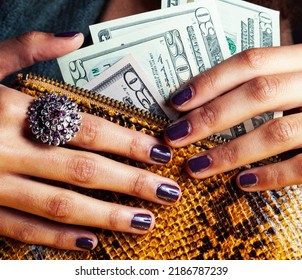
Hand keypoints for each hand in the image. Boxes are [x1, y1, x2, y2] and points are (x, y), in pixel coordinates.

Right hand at [0, 32, 180, 250]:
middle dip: (131, 184)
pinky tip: (93, 242)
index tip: (160, 153)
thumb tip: (75, 38)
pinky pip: (25, 229)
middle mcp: (8, 149)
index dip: (127, 142)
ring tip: (144, 222)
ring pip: (61, 204)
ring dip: (107, 216)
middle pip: (84, 169)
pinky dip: (60, 238)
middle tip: (167, 193)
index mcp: (14, 109)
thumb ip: (29, 50)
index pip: (87, 128)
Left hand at [164, 45, 301, 191]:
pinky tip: (242, 183)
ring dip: (229, 153)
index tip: (176, 101)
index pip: (249, 61)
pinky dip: (272, 176)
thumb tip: (207, 103)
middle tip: (174, 137)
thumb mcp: (296, 78)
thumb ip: (264, 84)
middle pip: (257, 94)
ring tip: (196, 168)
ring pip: (277, 132)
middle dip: (209, 118)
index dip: (210, 81)